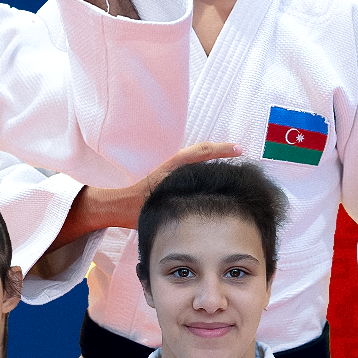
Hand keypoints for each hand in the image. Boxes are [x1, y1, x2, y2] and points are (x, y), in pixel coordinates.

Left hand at [53, 142, 243, 248]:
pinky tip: (216, 176)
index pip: (200, 153)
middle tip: (240, 152)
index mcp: (173, 169)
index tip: (238, 150)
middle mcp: (174, 165)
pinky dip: (206, 164)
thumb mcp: (157, 206)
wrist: (118, 206)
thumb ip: (175, 205)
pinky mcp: (172, 175)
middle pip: (202, 150)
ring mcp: (173, 168)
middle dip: (221, 149)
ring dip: (214, 156)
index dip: (220, 150)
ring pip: (198, 156)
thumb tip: (199, 208)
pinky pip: (193, 165)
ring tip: (232, 161)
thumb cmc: (136, 208)